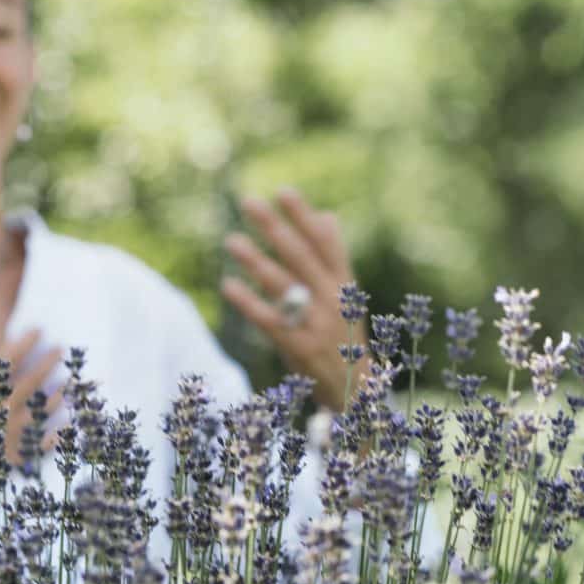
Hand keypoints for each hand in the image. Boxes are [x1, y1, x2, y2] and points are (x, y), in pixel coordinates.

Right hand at [0, 322, 64, 462]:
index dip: (28, 340)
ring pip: (41, 409)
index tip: (38, 329)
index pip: (11, 355)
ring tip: (68, 385)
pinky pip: (39, 443)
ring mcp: (7, 431)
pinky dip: (54, 434)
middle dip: (50, 361)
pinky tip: (65, 426)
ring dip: (57, 395)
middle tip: (60, 350)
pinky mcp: (9, 455)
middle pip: (34, 378)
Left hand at [221, 187, 367, 410]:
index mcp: (344, 284)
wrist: (355, 392)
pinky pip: (270, 319)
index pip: (324, 242)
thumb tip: (325, 214)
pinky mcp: (299, 347)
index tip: (283, 191)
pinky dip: (248, 302)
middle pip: (300, 257)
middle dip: (274, 228)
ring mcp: (316, 323)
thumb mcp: (346, 297)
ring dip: (255, 261)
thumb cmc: (344, 337)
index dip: (303, 216)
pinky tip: (228, 285)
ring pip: (283, 285)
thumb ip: (334, 257)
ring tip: (231, 241)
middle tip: (248, 203)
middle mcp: (333, 300)